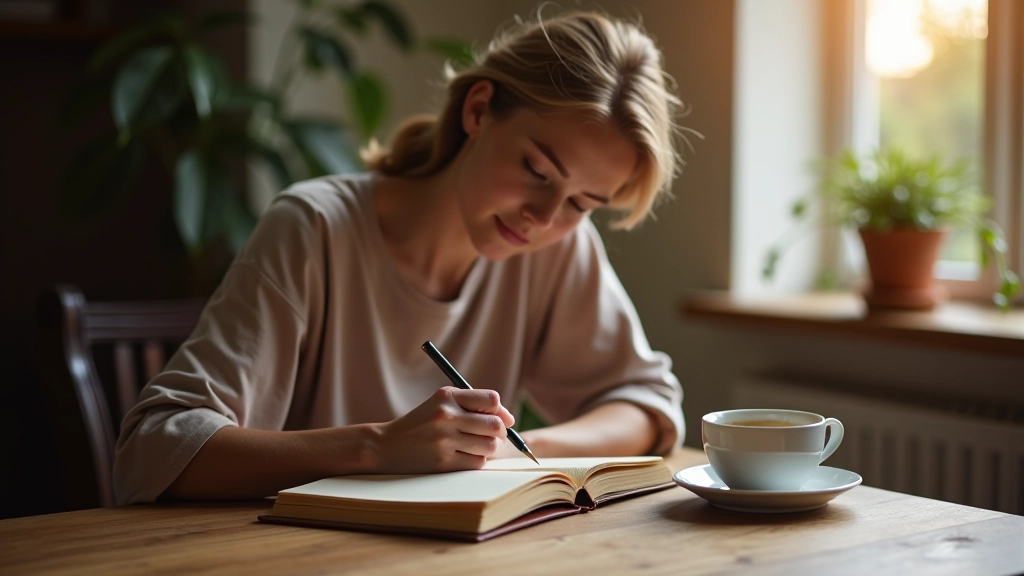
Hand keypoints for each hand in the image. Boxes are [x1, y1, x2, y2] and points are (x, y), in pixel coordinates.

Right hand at [372, 387, 515, 472]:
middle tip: (491, 436)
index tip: (499, 419)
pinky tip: (463, 456)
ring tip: (475, 446)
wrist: (385, 446)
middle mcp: (446, 416)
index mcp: (447, 396)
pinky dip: (476, 460)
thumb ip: (474, 405)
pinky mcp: (443, 462)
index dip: (500, 411)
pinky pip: (477, 462)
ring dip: (488, 448)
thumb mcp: (441, 404)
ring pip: (489, 446)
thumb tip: (510, 419)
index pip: (492, 400)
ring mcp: (444, 440)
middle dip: (499, 433)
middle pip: (495, 425)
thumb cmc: (421, 423)